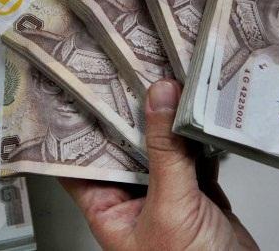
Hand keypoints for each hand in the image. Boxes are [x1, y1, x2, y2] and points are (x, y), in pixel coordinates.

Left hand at [60, 79, 257, 250]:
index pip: (82, 160)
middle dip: (131, 111)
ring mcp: (167, 194)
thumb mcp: (170, 209)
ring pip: (161, 148)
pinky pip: (192, 155)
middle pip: (125, 145)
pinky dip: (197, 135)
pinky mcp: (198, 192)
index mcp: (108, 209)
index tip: (84, 88)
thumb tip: (159, 98)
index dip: (80, 125)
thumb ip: (166, 154)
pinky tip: (199, 112)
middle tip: (133, 70)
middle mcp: (133, 198)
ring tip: (167, 79)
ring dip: (166, 119)